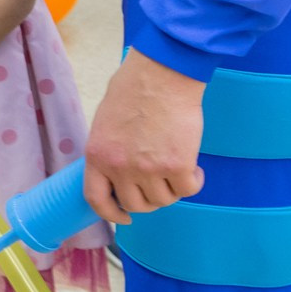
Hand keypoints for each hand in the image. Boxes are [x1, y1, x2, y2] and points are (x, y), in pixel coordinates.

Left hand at [83, 49, 206, 226]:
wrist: (161, 75)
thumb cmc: (134, 90)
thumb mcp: (105, 123)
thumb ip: (110, 150)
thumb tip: (118, 173)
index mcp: (97, 155)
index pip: (97, 198)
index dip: (110, 213)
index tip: (123, 216)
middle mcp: (120, 167)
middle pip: (135, 204)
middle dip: (149, 200)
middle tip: (160, 185)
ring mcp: (149, 169)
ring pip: (164, 200)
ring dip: (172, 190)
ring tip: (177, 169)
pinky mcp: (178, 165)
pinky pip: (188, 190)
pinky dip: (193, 182)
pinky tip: (194, 168)